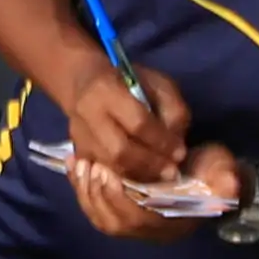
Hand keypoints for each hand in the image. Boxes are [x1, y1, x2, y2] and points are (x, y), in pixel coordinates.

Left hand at [63, 143, 251, 243]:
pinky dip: (82, 189)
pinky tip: (75, 165)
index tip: (108, 172)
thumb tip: (227, 186)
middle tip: (91, 165)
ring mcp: (136, 223)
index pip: (140, 220)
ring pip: (102, 219)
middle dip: (98, 195)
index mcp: (173, 223)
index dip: (120, 199)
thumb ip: (225, 180)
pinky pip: (96, 209)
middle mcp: (152, 230)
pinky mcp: (122, 211)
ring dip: (86, 192)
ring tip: (81, 164)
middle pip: (115, 223)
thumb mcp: (223, 172)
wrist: (206, 172)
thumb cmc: (213, 173)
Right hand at [65, 56, 185, 185]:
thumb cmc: (127, 81)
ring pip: (110, 166)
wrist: (83, 82)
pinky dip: (125, 178)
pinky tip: (142, 177)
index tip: (180, 153)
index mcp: (106, 90)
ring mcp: (79, 136)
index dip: (162, 141)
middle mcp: (86, 114)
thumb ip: (173, 110)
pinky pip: (102, 173)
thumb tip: (176, 145)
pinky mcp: (77, 150)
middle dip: (150, 164)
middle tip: (171, 172)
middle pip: (119, 151)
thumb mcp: (157, 83)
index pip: (137, 123)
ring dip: (139, 175)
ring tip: (159, 177)